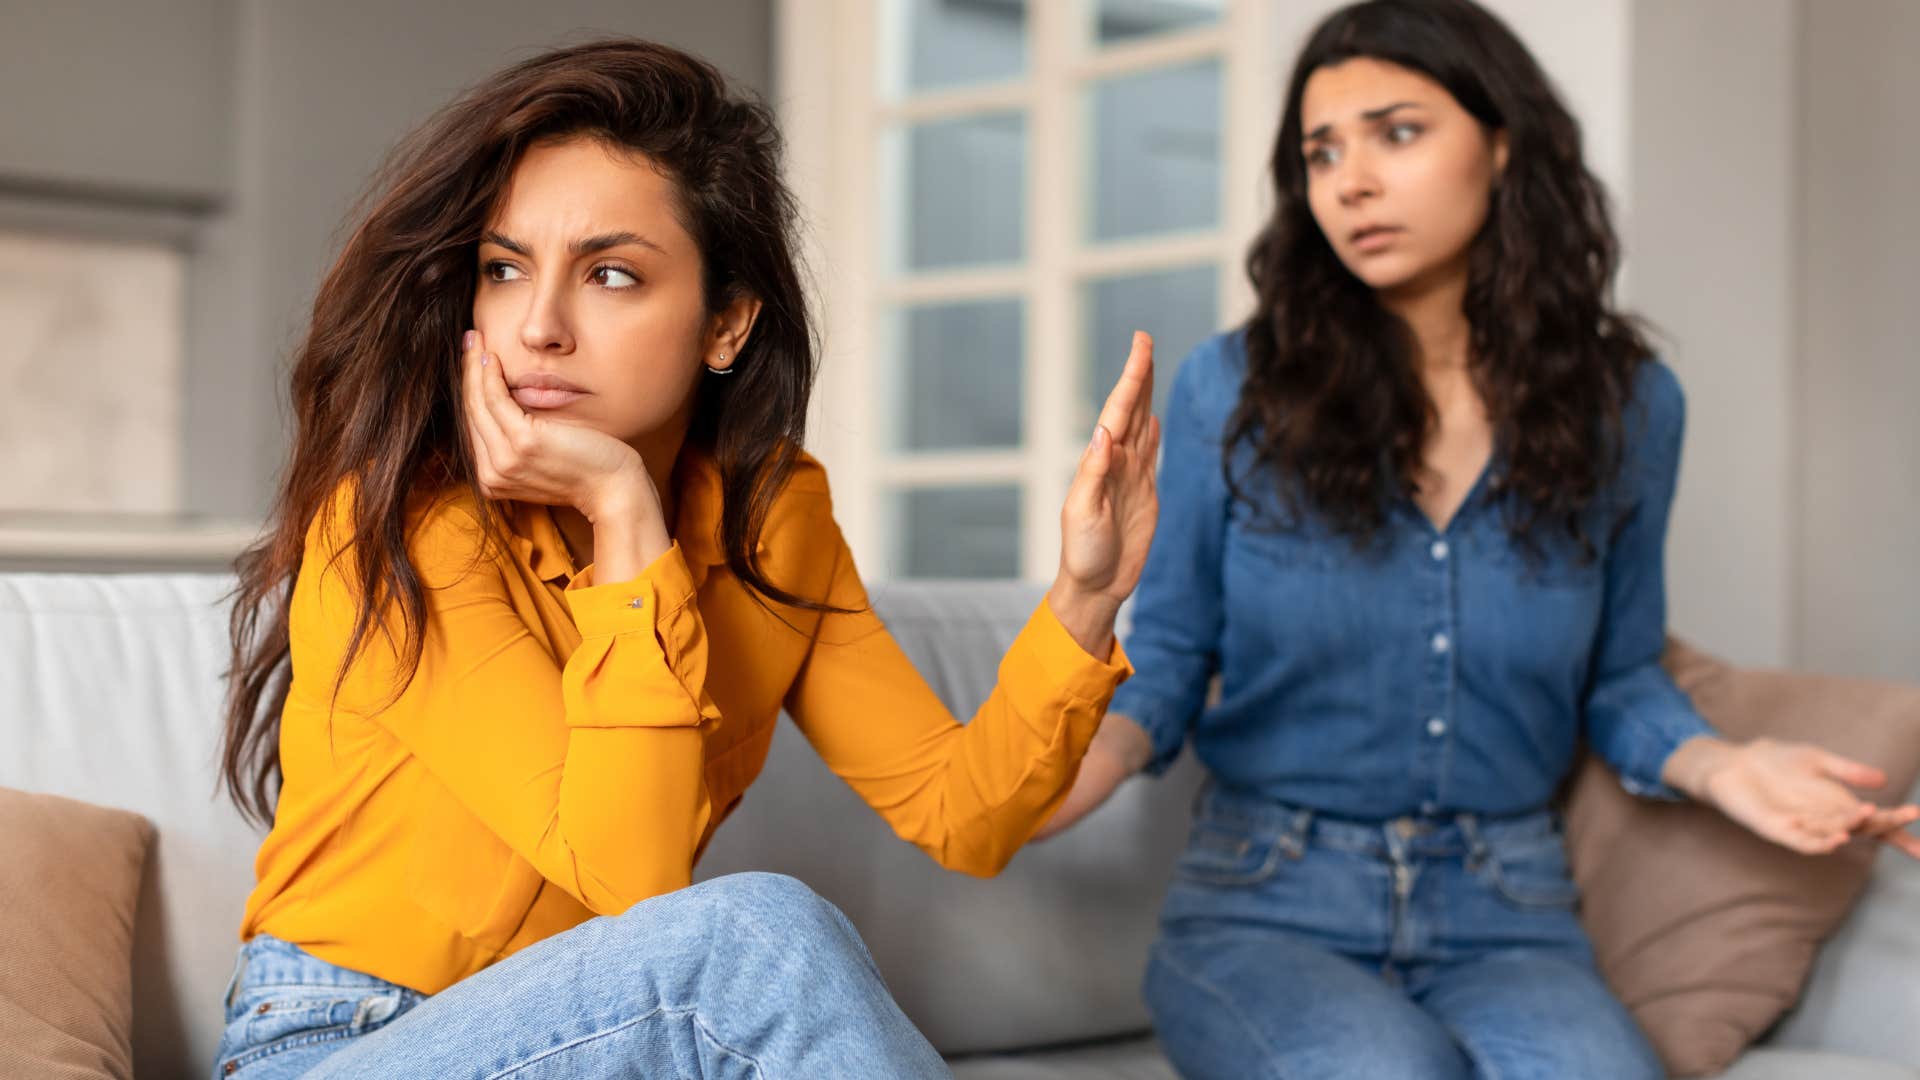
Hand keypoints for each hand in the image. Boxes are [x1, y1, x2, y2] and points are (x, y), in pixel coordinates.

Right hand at [461, 330, 657, 522]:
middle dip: (467, 371)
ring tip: (475, 339)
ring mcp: (505, 460)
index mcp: (492, 479)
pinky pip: (496, 400)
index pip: (474, 426)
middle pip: (470, 412)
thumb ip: (517, 441)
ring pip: (478, 403)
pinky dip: (490, 376)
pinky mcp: (523, 443)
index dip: (470, 390)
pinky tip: (492, 356)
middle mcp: (492, 474)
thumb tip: (507, 404)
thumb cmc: (584, 469)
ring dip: (474, 366)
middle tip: (469, 340)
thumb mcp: (541, 458)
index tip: (471, 360)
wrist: (612, 489)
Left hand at [1048, 332, 1160, 653]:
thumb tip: (1106, 433)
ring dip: (1146, 395)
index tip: (1140, 345)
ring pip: (1141, 426)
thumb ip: (1094, 473)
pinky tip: (1151, 417)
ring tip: (1149, 367)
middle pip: (1130, 409)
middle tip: (1143, 339)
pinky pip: (1150, 455)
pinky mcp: (1144, 495)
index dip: (1131, 377)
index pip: (1118, 410)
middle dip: (1139, 375)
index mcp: (1098, 462)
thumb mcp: (1083, 513)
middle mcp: (1114, 463)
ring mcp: (1130, 477)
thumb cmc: (1082, 554)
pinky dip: (1151, 432)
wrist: (1095, 586)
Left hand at [1676, 735, 1919, 858]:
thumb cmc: (1777, 762)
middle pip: (1861, 828)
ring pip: (1835, 836)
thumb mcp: (1818, 761)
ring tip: (1871, 815)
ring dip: (1853, 830)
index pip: (1875, 821)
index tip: (1919, 815)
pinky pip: (1801, 842)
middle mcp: (1825, 821)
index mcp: (1839, 806)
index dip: (1898, 824)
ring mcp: (1803, 827)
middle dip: (1885, 823)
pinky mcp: (1778, 830)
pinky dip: (1818, 842)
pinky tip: (1834, 838)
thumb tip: (1883, 780)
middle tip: (1906, 813)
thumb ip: (1847, 771)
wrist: (1737, 763)